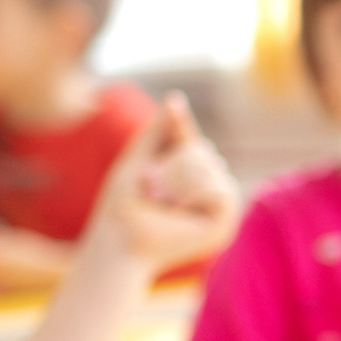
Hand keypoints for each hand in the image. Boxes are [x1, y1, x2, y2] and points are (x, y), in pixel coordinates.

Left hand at [89, 92, 239, 272]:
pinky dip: (190, 194)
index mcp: (189, 177)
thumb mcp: (137, 159)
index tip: (172, 106)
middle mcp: (209, 190)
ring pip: (208, 166)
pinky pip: (217, 188)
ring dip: (175, 181)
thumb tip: (176, 99)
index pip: (192, 140)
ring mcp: (220, 207)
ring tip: (159, 202)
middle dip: (170, 165)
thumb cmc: (120, 208)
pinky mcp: (225, 222)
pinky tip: (176, 211)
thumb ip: (157, 132)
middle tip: (150, 190)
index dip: (181, 126)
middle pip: (201, 150)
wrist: (116, 242)